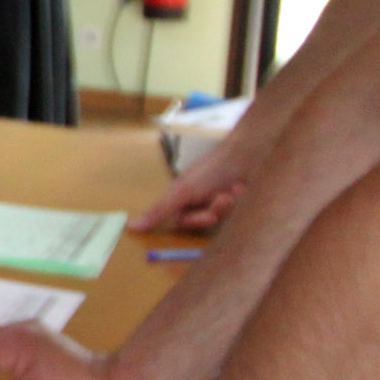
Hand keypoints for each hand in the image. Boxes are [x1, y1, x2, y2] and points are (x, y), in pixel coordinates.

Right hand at [138, 116, 276, 232]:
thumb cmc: (212, 168)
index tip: (208, 216)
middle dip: (216, 211)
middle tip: (224, 198)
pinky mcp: (240, 204)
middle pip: (205, 222)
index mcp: (185, 197)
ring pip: (223, 220)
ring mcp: (221, 202)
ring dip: (230, 205)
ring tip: (236, 188)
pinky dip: (242, 202)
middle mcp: (201, 200)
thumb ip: (159, 211)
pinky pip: (238, 214)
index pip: (184, 222)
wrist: (248, 153)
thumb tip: (130, 227)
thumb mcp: (183, 191)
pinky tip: (245, 188)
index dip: (197, 221)